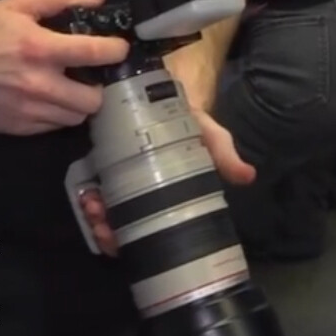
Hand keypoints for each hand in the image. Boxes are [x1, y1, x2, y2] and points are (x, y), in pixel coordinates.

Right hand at [0, 0, 128, 134]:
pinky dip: (59, 114)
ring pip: (76, 117)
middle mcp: (38, 84)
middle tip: (92, 74)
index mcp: (40, 49)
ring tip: (72, 86)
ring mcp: (28, 110)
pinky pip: (54, 127)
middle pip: (94, 99)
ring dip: (80, 102)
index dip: (116, 50)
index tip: (118, 47)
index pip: (96, 54)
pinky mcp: (17, 127)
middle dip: (99, 86)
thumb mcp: (16, 5)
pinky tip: (51, 98)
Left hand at [81, 110, 255, 256]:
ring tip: (93, 204)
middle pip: (118, 226)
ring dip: (93, 214)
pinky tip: (87, 191)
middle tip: (102, 222)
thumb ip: (224, 155)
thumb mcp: (211, 138)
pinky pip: (93, 186)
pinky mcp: (106, 162)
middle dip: (106, 230)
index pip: (144, 232)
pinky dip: (87, 194)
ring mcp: (121, 180)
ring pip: (102, 210)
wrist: (168, 93)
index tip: (116, 238)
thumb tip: (248, 176)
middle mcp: (140, 195)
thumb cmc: (191, 122)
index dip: (126, 242)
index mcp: (164, 198)